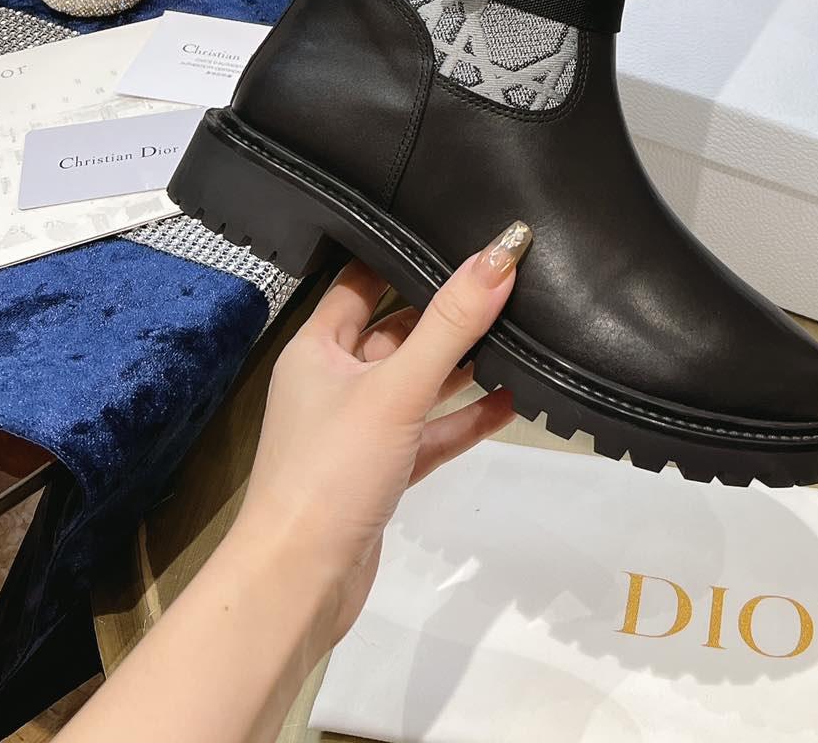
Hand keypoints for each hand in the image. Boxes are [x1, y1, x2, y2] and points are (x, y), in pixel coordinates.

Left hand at [227, 221, 531, 648]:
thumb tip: (503, 251)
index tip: (459, 231)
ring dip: (461, 365)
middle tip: (508, 280)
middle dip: (447, 311)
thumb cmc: (331, 472)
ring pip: (416, 383)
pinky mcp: (379, 473)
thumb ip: (453, 322)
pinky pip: (429, 432)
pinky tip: (510, 402)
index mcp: (317, 349)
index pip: (362, 281)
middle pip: (397, 330)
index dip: (406, 254)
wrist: (297, 585)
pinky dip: (464, 418)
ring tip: (521, 335)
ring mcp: (357, 430)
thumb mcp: (397, 387)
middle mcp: (333, 382)